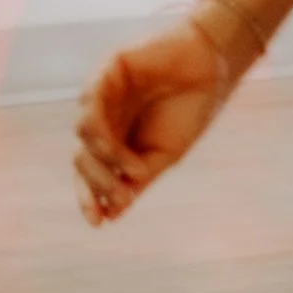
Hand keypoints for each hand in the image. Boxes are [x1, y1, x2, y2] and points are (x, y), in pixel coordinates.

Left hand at [73, 17, 234, 223]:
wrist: (211, 69)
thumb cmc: (189, 110)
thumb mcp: (164, 155)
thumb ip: (138, 178)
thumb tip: (113, 213)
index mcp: (117, 141)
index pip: (91, 172)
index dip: (89, 196)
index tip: (98, 223)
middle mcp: (105, 118)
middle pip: (82, 156)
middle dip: (97, 182)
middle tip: (120, 198)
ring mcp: (104, 95)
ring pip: (84, 133)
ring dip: (104, 159)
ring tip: (133, 172)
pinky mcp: (108, 70)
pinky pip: (91, 101)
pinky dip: (101, 132)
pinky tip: (118, 150)